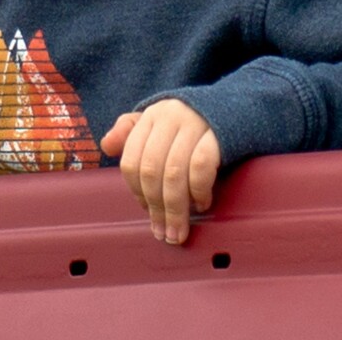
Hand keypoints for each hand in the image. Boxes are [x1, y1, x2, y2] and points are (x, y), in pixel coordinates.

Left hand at [100, 100, 220, 245]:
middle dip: (156, 208)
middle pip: (152, 171)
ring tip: (179, 230)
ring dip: (176, 209)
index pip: (132, 161)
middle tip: (163, 233)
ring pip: (175, 173)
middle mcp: (170, 117)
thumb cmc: (189, 124)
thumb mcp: (158, 124)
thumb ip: (130, 133)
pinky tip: (201, 204)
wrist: (235, 108)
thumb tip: (106, 146)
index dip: (137, 192)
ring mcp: (195, 124)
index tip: (147, 211)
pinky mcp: (218, 134)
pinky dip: (198, 191)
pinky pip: (201, 167)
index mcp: (151, 116)